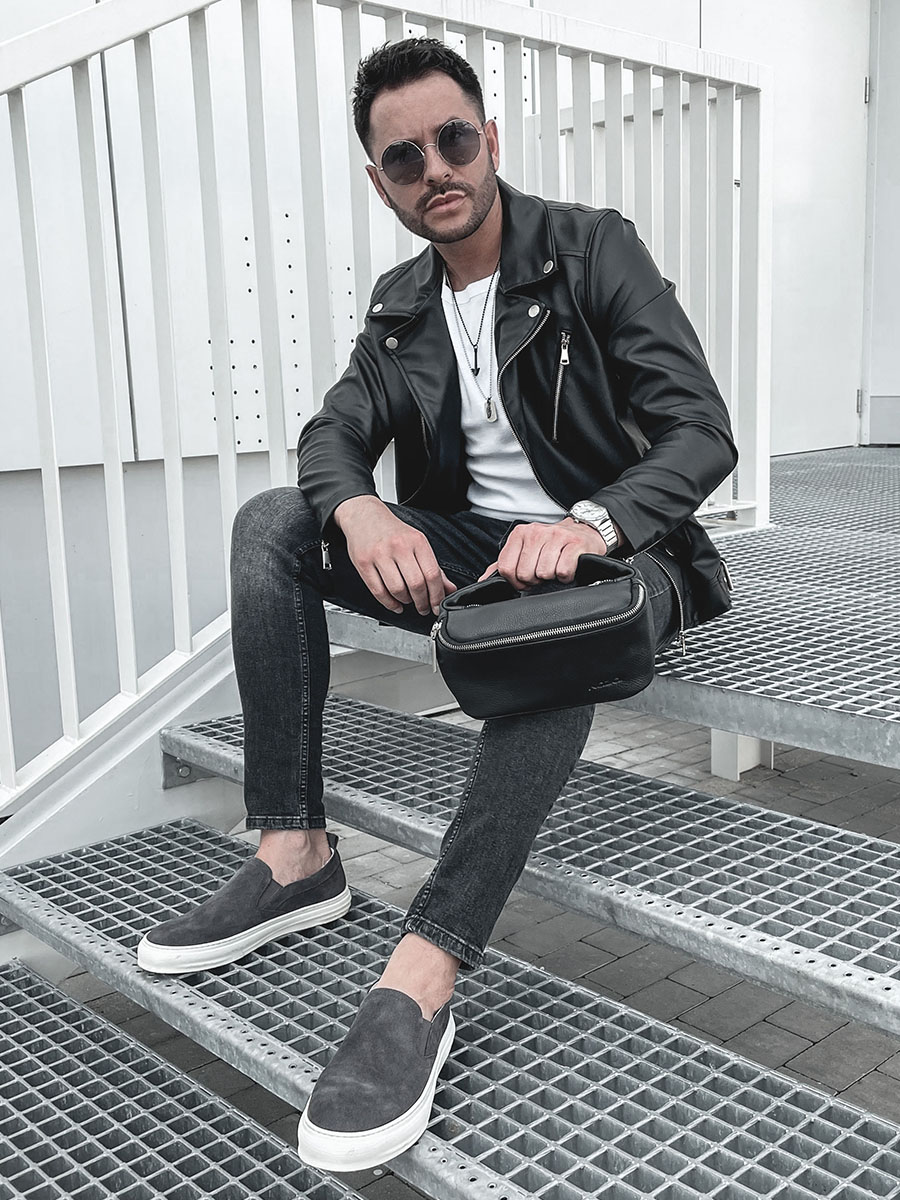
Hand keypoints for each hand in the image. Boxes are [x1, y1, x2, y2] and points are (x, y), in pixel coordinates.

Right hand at [334, 496, 456, 615]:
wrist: (363, 515)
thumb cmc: (392, 531)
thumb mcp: (417, 543)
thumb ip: (434, 568)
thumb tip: (449, 589)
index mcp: (416, 541)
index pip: (432, 574)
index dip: (437, 595)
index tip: (437, 606)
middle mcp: (398, 547)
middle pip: (416, 584)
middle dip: (422, 603)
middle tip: (424, 608)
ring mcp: (380, 555)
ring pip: (397, 590)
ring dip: (405, 602)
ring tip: (408, 601)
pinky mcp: (364, 563)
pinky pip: (378, 591)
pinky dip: (389, 603)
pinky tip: (395, 604)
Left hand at [477, 516, 608, 589]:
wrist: (583, 532)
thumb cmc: (551, 546)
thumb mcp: (524, 550)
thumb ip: (502, 565)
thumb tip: (483, 582)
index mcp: (520, 534)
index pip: (506, 568)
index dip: (516, 582)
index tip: (525, 580)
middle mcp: (536, 532)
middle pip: (525, 574)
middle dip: (534, 580)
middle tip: (543, 574)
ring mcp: (557, 536)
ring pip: (544, 573)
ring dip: (551, 578)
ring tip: (555, 569)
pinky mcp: (575, 544)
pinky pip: (563, 571)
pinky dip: (566, 576)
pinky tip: (567, 569)